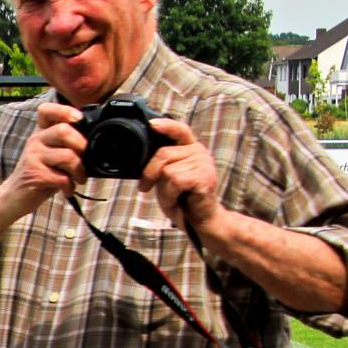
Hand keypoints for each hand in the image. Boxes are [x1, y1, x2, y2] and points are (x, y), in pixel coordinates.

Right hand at [1, 102, 86, 205]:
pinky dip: (70, 187)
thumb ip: (66, 145)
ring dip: (80, 171)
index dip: (64, 110)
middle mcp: (35, 140)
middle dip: (82, 146)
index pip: (46, 110)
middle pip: (63, 131)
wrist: (14, 196)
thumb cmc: (40, 174)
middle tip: (85, 158)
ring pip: (67, 156)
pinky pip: (62, 178)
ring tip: (79, 178)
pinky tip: (67, 190)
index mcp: (40, 132)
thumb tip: (93, 144)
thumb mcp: (51, 155)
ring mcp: (33, 157)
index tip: (78, 119)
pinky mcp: (34, 174)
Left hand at [139, 117, 218, 232]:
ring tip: (174, 196)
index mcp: (190, 149)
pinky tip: (178, 200)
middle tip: (146, 186)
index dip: (166, 126)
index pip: (179, 130)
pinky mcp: (204, 177)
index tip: (151, 124)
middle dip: (150, 172)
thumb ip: (161, 163)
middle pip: (163, 153)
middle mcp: (199, 152)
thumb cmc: (182, 200)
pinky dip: (170, 195)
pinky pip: (175, 181)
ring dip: (164, 189)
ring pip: (167, 170)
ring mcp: (203, 164)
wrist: (200, 222)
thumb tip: (142, 153)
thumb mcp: (166, 177)